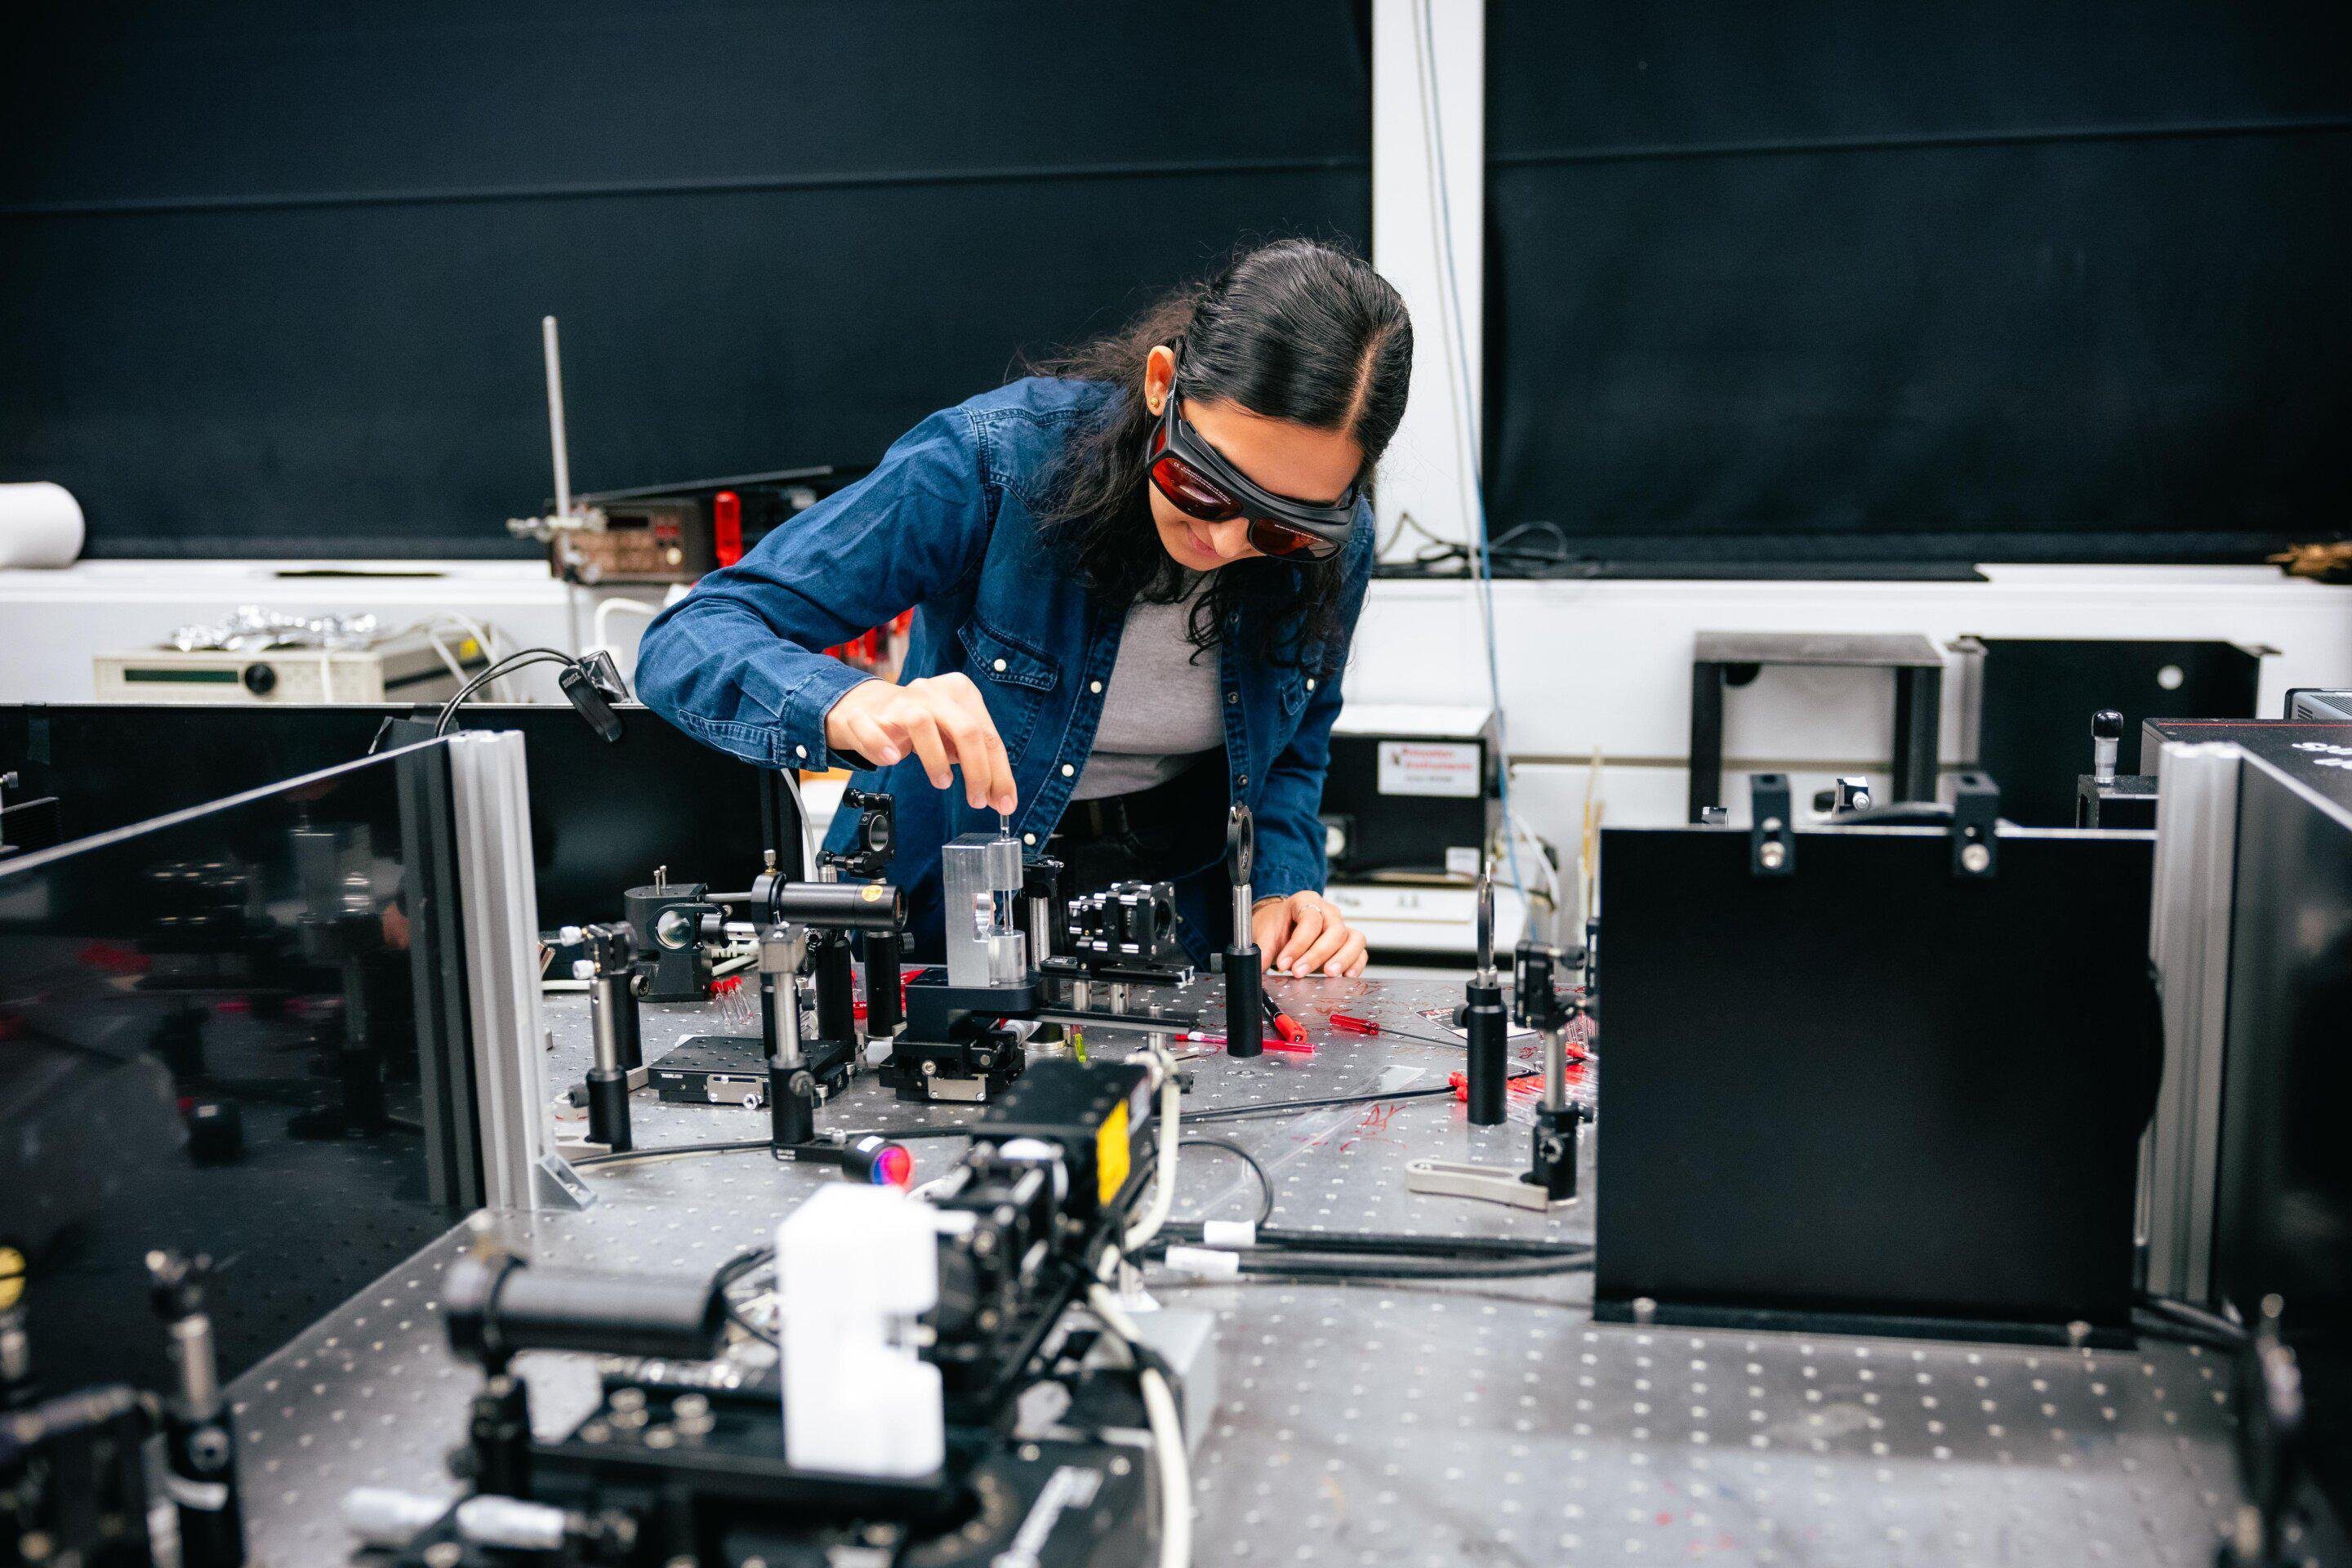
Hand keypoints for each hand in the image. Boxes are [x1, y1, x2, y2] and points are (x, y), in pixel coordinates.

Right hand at [825, 674, 1016, 813]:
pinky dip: (881, 745)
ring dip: (936, 761)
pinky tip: (892, 759)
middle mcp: (932, 692)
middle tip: (978, 800)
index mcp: (960, 692)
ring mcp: (900, 701)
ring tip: (942, 782)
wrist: (869, 708)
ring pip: (922, 724)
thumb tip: (997, 795)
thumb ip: (976, 759)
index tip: (1004, 803)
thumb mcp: (953, 736)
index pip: (988, 734)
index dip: (1000, 773)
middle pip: (965, 730)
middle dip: (978, 771)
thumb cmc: (919, 725)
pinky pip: (872, 728)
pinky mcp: (869, 714)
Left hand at [1252, 891, 1366, 977]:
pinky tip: (1346, 976)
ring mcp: (1341, 926)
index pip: (1310, 920)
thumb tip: (1256, 969)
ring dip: (1343, 958)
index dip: (1297, 944)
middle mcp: (1327, 911)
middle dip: (1317, 954)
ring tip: (1329, 974)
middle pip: (1335, 929)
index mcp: (1305, 901)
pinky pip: (1360, 951)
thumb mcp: (1265, 934)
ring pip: (1354, 938)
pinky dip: (1356, 964)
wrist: (1281, 925)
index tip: (1284, 964)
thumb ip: (1262, 951)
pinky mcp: (1348, 942)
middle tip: (1300, 972)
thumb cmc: (1276, 926)